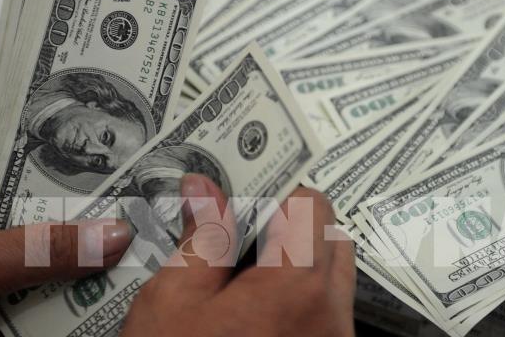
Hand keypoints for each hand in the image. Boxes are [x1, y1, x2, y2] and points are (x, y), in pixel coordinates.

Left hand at [0, 178, 131, 336]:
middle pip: (65, 230)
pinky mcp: (15, 322)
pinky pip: (59, 313)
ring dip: (100, 276)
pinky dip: (85, 313)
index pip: (44, 182)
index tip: (135, 181)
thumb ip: (41, 247)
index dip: (89, 181)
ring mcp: (9, 284)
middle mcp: (0, 242)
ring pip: (68, 274)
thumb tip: (111, 234)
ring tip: (146, 265)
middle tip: (152, 227)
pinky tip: (113, 305)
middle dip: (103, 233)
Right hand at [121, 174, 355, 336]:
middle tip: (236, 236)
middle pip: (330, 237)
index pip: (312, 205)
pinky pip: (325, 310)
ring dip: (294, 260)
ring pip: (332, 275)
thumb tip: (203, 187)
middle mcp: (332, 318)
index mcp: (297, 289)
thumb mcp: (173, 301)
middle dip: (288, 225)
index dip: (274, 191)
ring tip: (237, 275)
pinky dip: (296, 295)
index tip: (241, 198)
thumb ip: (199, 236)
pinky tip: (248, 309)